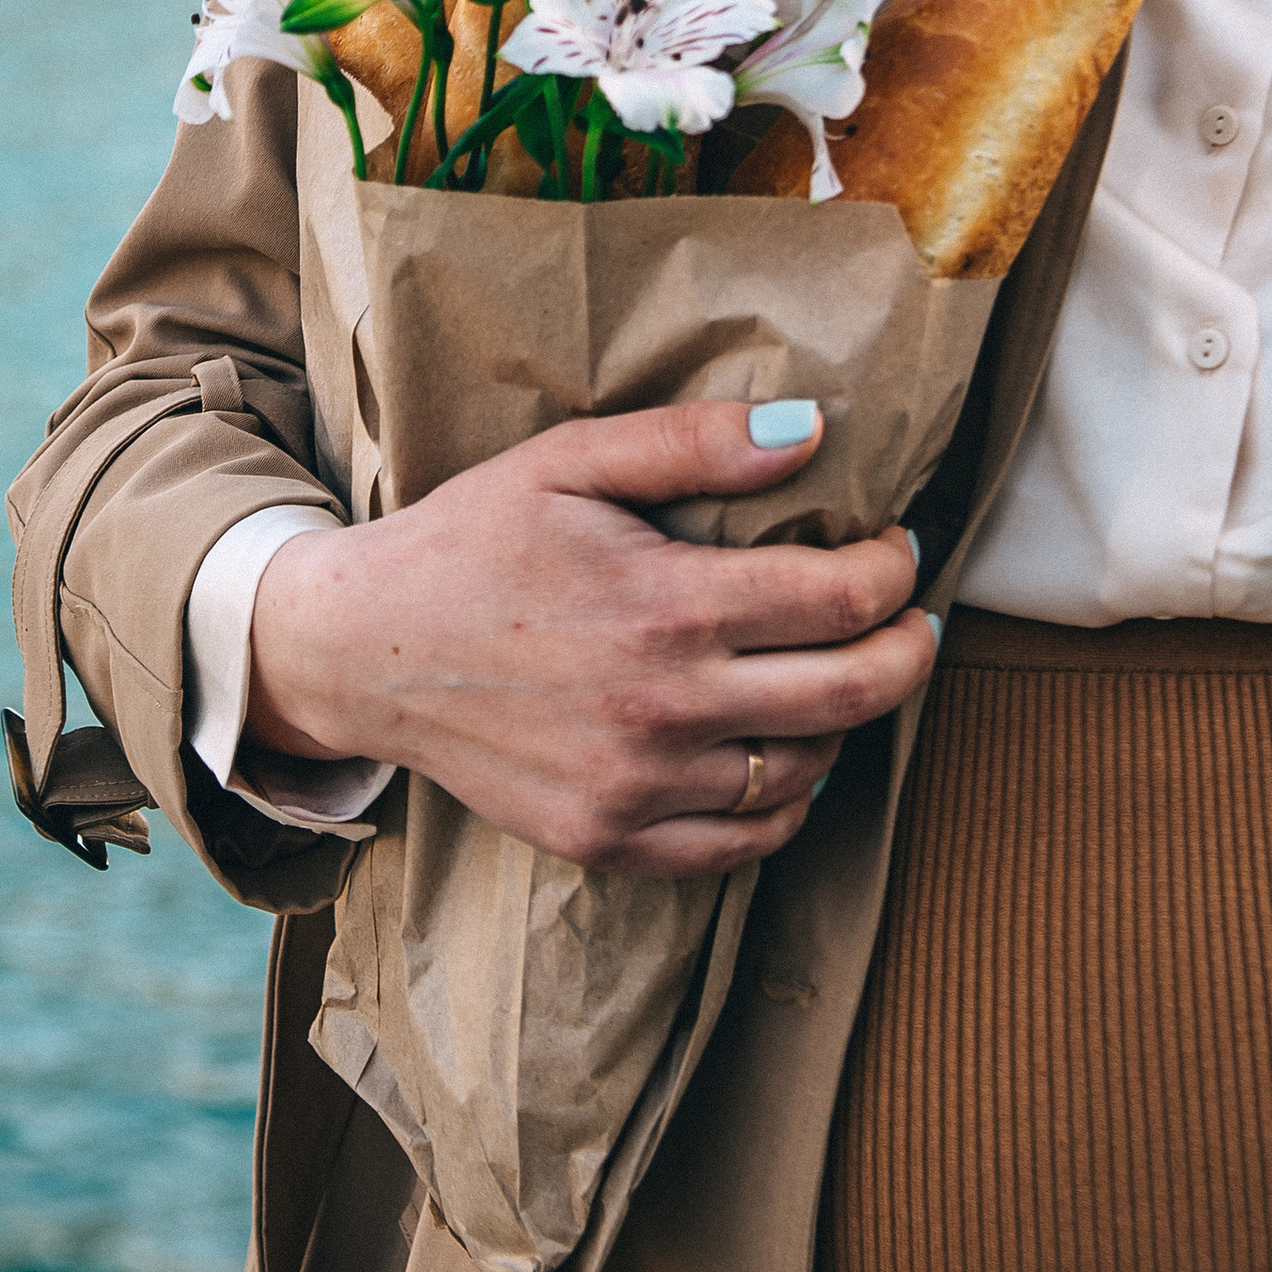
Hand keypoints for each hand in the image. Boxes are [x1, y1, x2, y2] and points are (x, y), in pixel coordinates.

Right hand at [246, 399, 932, 876]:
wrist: (363, 650)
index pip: (839, 599)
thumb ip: (693, 442)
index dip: (892, 572)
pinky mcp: (609, 840)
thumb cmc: (471, 541)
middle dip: (906, 651)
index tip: (895, 549)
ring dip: (842, 723)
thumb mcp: (570, 460)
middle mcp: (664, 708)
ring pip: (805, 773)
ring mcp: (638, 786)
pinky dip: (785, 804)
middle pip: (852, 695)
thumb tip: (811, 429)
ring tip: (835, 675)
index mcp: (666, 606)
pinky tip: (778, 756)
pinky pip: (742, 842)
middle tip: (909, 621)